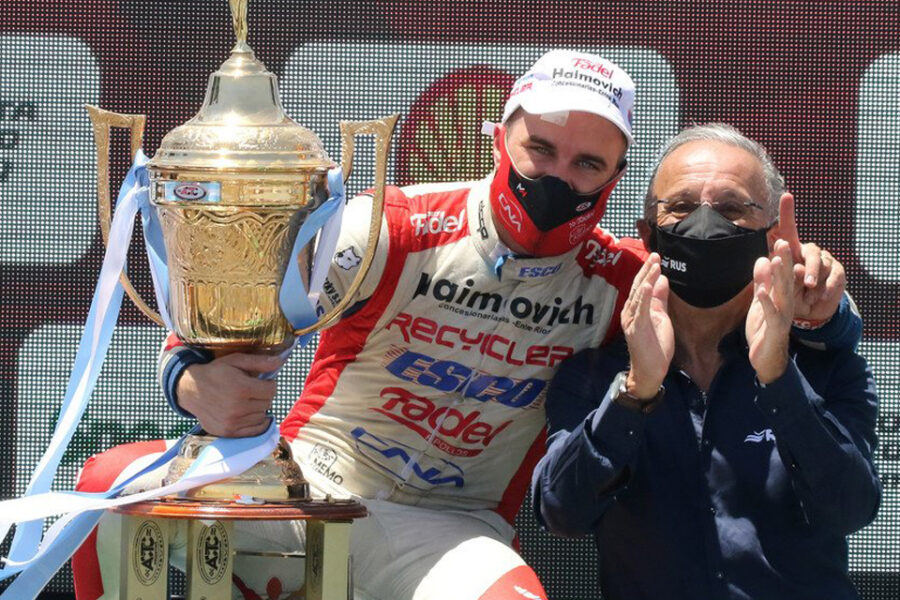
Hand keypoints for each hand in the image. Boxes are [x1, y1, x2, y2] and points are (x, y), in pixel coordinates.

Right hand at [176, 353, 283, 436]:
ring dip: (258, 409)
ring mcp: (232, 422)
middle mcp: (237, 408)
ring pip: (261, 417)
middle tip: (253, 391)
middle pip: (267, 403)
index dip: (270, 384)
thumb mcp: (236, 361)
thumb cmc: (215, 372)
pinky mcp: (228, 432)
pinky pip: (253, 431)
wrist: (190, 389)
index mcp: (241, 388)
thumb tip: (280, 362)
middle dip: (263, 396)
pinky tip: (250, 414)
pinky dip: (255, 423)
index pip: (271, 390)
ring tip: (246, 401)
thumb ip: (259, 362)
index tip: (263, 382)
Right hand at [620, 254, 673, 397]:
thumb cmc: (654, 346)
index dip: (648, 271)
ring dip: (646, 279)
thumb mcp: (661, 317)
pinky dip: (642, 296)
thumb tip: (663, 280)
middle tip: (655, 255)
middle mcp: (630, 312)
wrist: (650, 370)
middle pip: (638, 287)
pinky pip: (640, 310)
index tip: (656, 257)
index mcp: (636, 309)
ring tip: (654, 265)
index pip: (641, 286)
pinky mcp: (637, 328)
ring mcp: (632, 320)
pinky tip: (646, 284)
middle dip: (647, 270)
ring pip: (639, 295)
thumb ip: (659, 299)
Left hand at [747, 239, 793, 382]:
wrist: (765, 357)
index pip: (784, 274)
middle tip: (784, 242)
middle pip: (786, 280)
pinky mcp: (775, 329)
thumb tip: (762, 259)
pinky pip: (771, 314)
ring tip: (776, 260)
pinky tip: (761, 292)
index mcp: (782, 297)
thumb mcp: (761, 301)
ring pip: (783, 294)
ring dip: (779, 278)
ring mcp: (782, 316)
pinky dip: (766, 303)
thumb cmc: (764, 328)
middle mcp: (785, 304)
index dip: (782, 258)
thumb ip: (762, 282)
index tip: (780, 238)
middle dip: (785, 261)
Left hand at [778, 194, 844, 322]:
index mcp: (792, 253)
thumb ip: (775, 275)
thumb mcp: (777, 287)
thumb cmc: (787, 297)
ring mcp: (825, 262)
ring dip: (817, 282)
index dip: (788, 213)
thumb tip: (781, 263)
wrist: (805, 313)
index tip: (787, 194)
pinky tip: (822, 297)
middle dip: (809, 267)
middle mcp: (809, 254)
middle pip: (812, 252)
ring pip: (825, 266)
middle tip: (805, 280)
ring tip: (809, 294)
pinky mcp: (837, 274)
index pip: (789, 232)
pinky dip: (828, 289)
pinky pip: (836, 278)